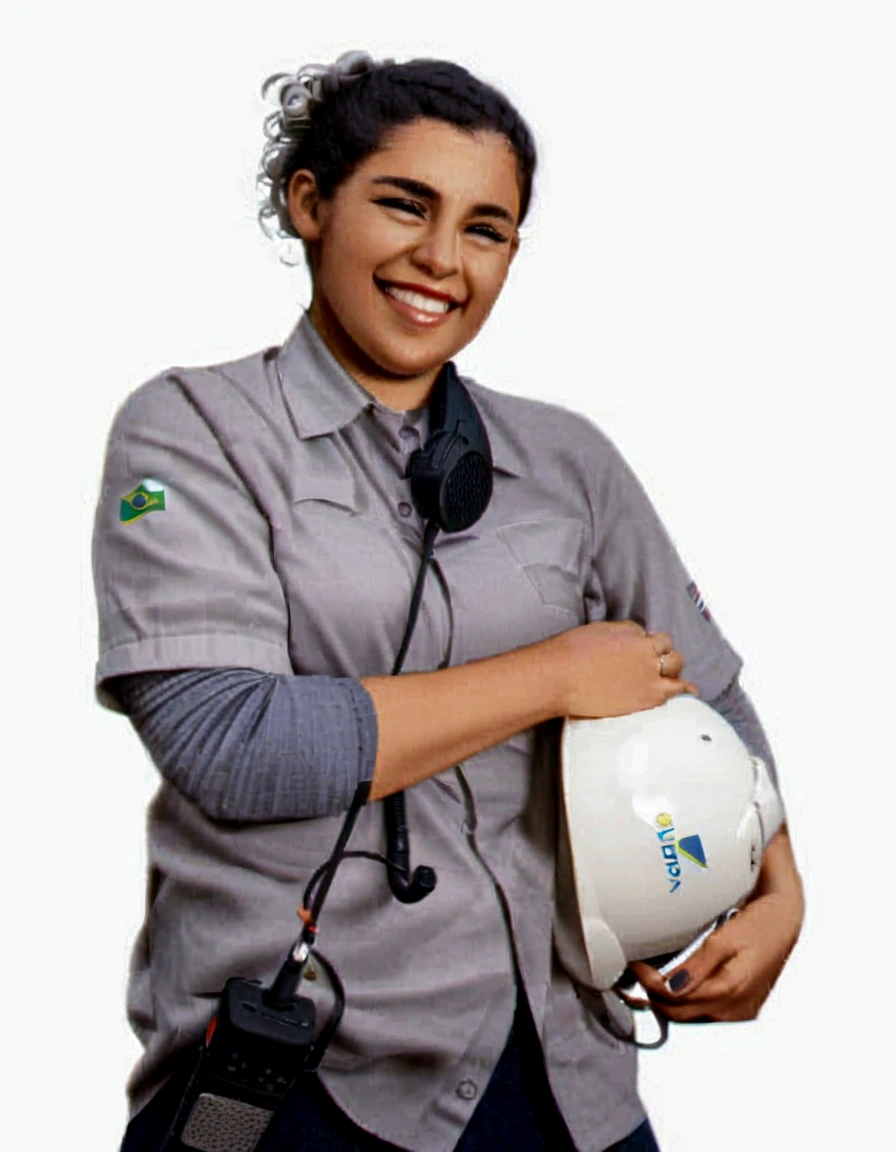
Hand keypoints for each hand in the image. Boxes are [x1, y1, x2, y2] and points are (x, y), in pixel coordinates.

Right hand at [549, 620, 697, 718]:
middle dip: (664, 656)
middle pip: (669, 652)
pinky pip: (676, 691)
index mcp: (634, 635)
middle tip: (655, 665)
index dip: (650, 644)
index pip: (656, 637)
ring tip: (672, 678)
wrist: (559, 678)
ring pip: (676, 669)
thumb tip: (635, 636)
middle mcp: (647, 653)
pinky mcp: (647, 697)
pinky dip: (684, 690)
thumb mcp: (599, 630)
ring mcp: (650, 676)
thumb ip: (623, 632)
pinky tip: (689, 692)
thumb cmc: (570, 653)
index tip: (643, 652)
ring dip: (673, 672)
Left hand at [626, 827, 803, 1022]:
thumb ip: (697, 965)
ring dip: (668, 1002)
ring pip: (691, 1018)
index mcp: (732, 989)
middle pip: (680, 1014)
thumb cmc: (757, 925)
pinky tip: (675, 986)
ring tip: (649, 979)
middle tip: (637, 972)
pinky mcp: (740, 1010)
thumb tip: (669, 988)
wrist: (785, 923)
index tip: (634, 965)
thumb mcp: (725, 938)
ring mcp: (739, 1013)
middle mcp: (736, 1009)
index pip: (677, 998)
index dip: (649, 984)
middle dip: (654, 996)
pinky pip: (705, 1014)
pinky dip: (686, 1003)